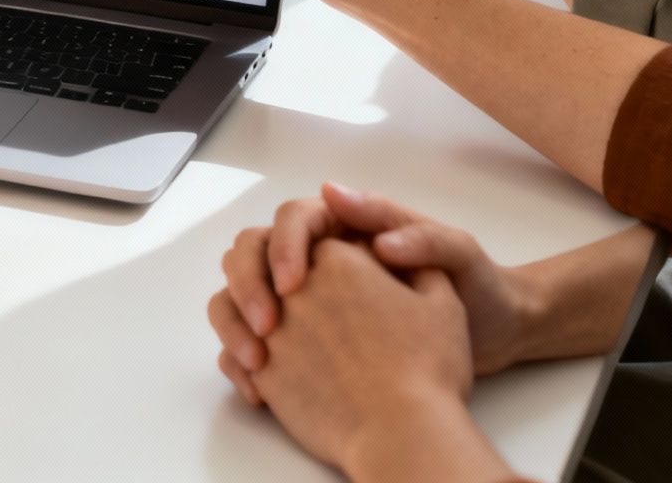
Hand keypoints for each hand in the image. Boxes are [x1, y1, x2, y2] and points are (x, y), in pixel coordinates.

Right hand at [211, 184, 538, 383]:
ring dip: (238, 320)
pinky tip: (260, 383)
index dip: (284, 247)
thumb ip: (412, 231)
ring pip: (245, 293)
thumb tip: (346, 205)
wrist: (497, 339)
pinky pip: (256, 338)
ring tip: (258, 361)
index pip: (294, 219)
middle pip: (254, 251)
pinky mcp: (307, 337)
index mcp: (350, 227)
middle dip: (249, 284)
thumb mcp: (457, 254)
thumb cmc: (481, 288)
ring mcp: (310, 298)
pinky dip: (246, 356)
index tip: (294, 285)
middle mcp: (322, 257)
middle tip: (268, 326)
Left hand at [249, 240, 476, 478]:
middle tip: (290, 293)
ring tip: (266, 332)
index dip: (328, 256)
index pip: (314, 238)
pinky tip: (263, 369)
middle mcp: (293, 289)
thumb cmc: (428, 368)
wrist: (402, 432)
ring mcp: (272, 331)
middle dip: (266, 269)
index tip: (346, 280)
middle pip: (257, 258)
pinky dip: (241, 355)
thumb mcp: (441, 301)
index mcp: (336, 258)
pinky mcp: (262, 373)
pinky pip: (231, 354)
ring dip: (242, 310)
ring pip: (230, 303)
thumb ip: (416, 262)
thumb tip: (390, 247)